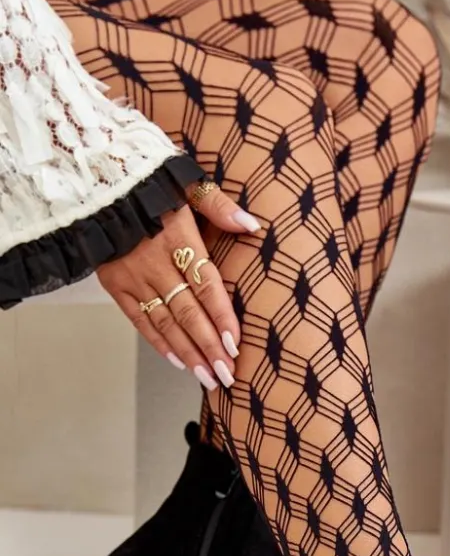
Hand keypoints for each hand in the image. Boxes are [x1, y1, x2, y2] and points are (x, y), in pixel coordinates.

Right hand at [97, 184, 261, 390]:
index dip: (222, 317)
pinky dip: (158, 341)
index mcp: (179, 238)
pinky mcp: (114, 284)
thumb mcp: (183, 180)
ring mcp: (133, 277)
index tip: (236, 344)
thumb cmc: (144, 179)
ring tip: (208, 378)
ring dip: (189, 352)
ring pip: (166, 322)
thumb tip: (251, 225)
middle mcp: (156, 263)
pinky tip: (178, 360)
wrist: (90, 177)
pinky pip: (139, 319)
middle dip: (209, 347)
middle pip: (188, 312)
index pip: (206, 286)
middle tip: (227, 374)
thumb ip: (218, 205)